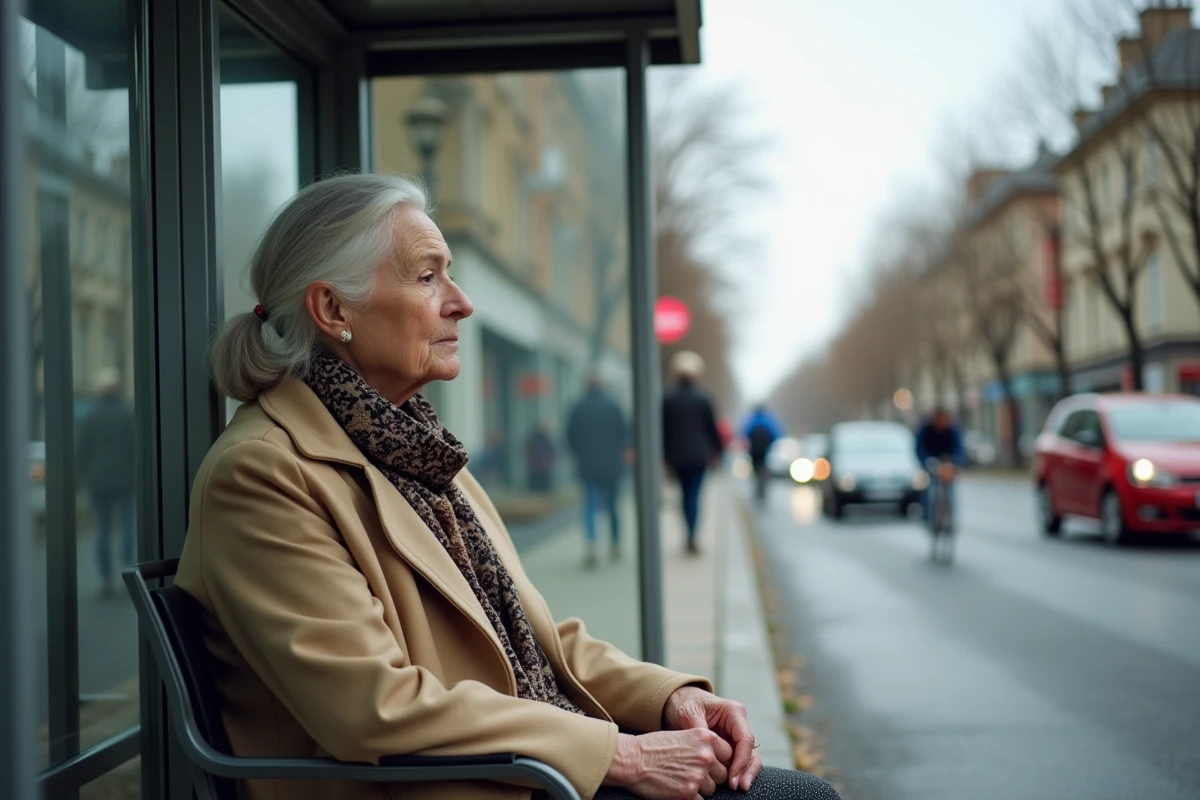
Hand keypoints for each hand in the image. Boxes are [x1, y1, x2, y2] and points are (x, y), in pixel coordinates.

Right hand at [604, 730, 731, 798]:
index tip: (711, 765)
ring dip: (700, 788)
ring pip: (712, 790)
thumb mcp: (682, 736)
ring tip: (680, 779)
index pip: (729, 754)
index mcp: (705, 737)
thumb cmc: (652, 747)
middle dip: (710, 777)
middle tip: (690, 773)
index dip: (719, 761)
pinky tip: (677, 788)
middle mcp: (705, 755)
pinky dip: (690, 798)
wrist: (632, 759)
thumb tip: (716, 759)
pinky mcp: (688, 792)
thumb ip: (702, 745)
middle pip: (722, 774)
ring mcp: (698, 775)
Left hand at [663, 687, 762, 791]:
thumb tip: (708, 751)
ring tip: (737, 788)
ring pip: (748, 758)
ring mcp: (735, 736)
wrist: (679, 702)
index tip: (732, 776)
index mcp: (733, 712)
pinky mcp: (730, 746)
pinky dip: (736, 773)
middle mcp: (738, 724)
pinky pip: (738, 761)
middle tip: (737, 786)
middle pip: (751, 750)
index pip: (745, 738)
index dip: (741, 760)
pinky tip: (731, 784)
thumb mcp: (689, 713)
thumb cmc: (685, 703)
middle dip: (746, 770)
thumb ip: (700, 730)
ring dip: (744, 774)